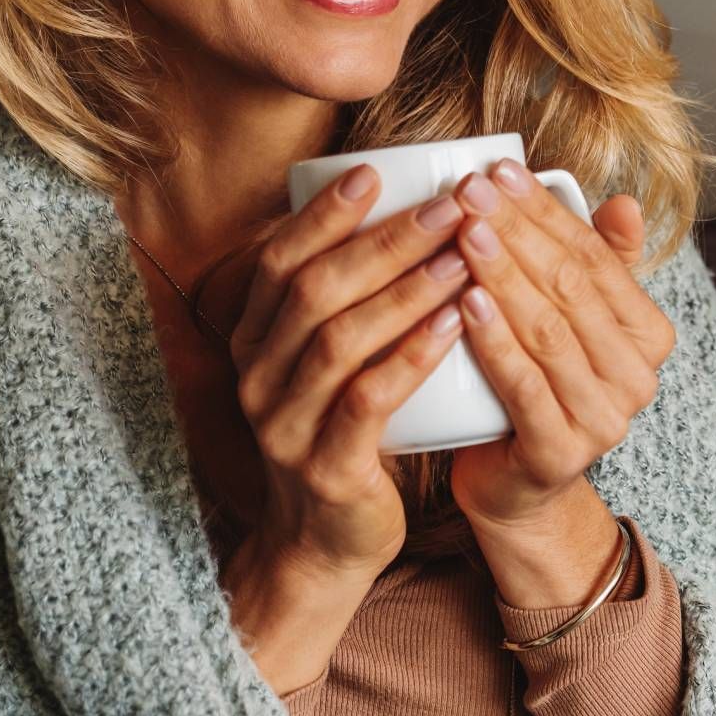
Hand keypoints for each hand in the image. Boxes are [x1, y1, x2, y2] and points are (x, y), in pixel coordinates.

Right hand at [227, 164, 473, 580]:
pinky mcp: (324, 466)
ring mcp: (284, 423)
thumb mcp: (326, 362)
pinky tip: (454, 323)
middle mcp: (257, 375)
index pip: (278, 260)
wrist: (325, 543)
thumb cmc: (343, 432)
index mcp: (254, 339)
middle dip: (383, 241)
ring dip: (405, 290)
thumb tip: (394, 211)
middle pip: (314, 290)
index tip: (374, 172)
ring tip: (461, 255)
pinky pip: (367, 400)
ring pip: (339, 339)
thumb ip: (343, 300)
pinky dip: (412, 355)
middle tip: (447, 206)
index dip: (323, 213)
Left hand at [444, 161, 675, 538]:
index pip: (594, 256)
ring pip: (549, 331)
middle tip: (469, 192)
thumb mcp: (566, 318)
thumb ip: (595, 262)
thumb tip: (623, 200)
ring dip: (503, 276)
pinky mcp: (561, 453)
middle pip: (570, 287)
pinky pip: (525, 386)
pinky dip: (495, 341)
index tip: (497, 170)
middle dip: (516, 232)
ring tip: (463, 233)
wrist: (513, 484)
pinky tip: (465, 302)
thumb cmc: (534, 381)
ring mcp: (604, 419)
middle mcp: (637, 377)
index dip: (544, 210)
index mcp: (647, 334)